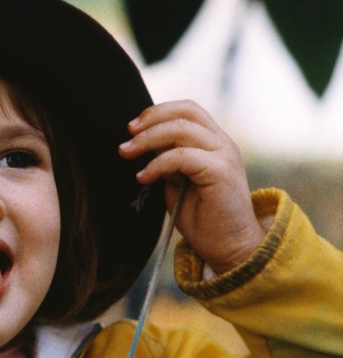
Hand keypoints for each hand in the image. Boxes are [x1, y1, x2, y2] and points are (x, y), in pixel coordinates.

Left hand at [119, 101, 265, 273]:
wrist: (230, 247)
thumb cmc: (203, 218)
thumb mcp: (179, 181)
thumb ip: (168, 159)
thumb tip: (146, 144)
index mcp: (214, 142)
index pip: (187, 109)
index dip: (158, 112)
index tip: (132, 128)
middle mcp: (222, 143)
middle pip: (185, 111)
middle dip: (150, 119)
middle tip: (127, 137)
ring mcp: (224, 155)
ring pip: (181, 129)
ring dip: (147, 140)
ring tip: (127, 153)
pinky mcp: (221, 171)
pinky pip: (181, 156)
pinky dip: (157, 164)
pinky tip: (144, 177)